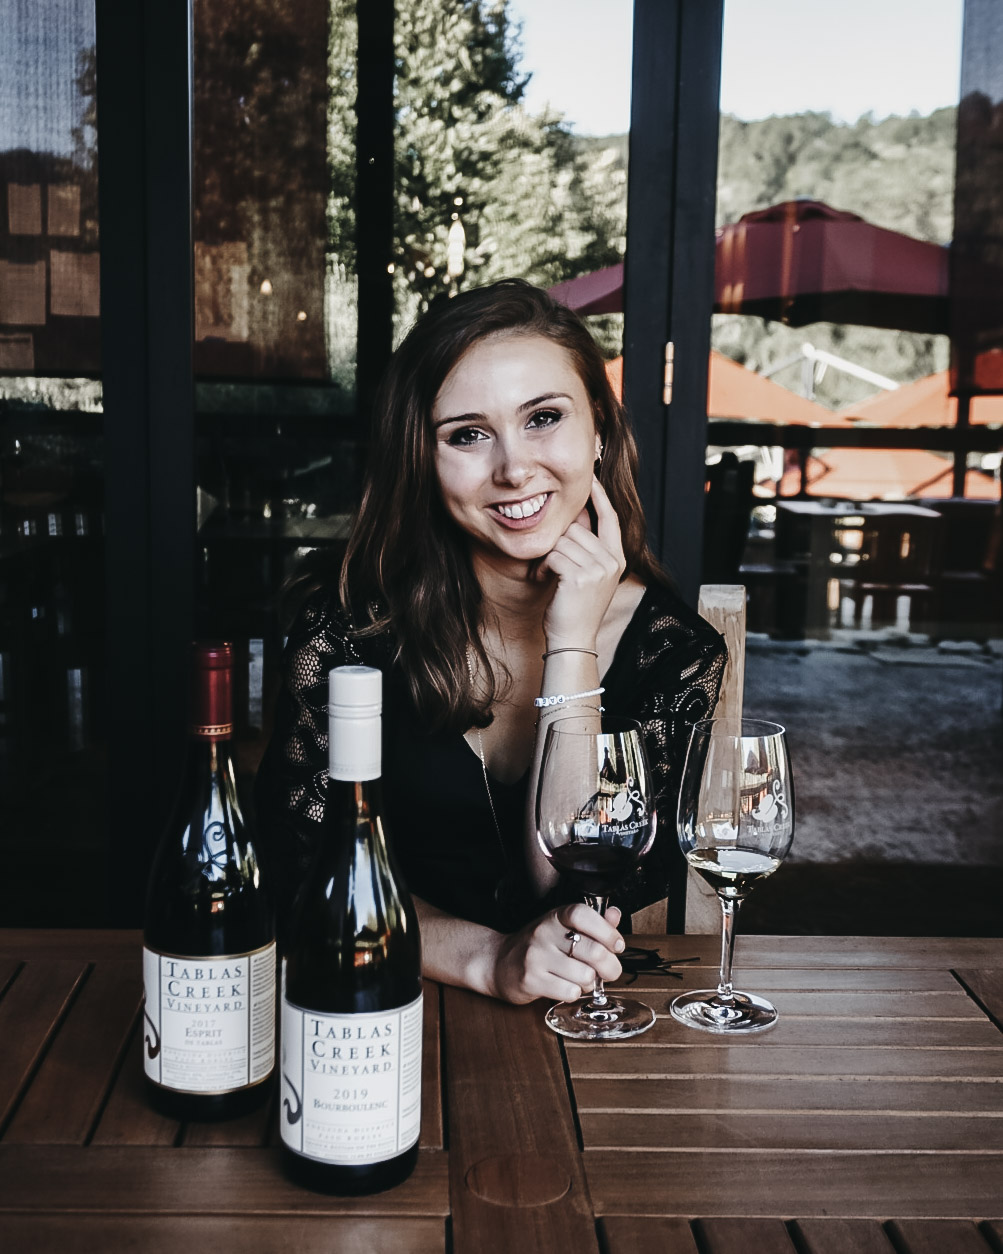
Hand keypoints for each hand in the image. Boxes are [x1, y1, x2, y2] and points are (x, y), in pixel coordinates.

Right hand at [491, 903, 623, 1004]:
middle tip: (608, 971)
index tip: (617, 944)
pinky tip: (565, 987)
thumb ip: (592, 923)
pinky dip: (574, 994)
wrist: (498, 962)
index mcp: (556, 916)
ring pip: (585, 976)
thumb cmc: (537, 945)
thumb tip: (615, 915)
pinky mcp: (531, 980)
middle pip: (594, 951)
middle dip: (610, 967)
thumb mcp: (562, 927)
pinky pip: (569, 993)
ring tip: (580, 979)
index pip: (584, 914)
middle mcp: (545, 933)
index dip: (607, 931)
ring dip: (589, 983)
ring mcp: (536, 957)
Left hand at [535, 476, 625, 650]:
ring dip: (548, 557)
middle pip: (577, 528)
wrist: (573, 640)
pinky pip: (553, 555)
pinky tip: (543, 580)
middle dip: (558, 543)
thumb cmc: (575, 607)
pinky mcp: (579, 576)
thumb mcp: (589, 575)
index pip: (610, 517)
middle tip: (552, 564)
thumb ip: (587, 548)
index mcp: (618, 558)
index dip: (599, 496)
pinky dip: (542, 567)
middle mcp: (611, 561)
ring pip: (562, 541)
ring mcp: (598, 569)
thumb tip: (577, 516)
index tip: (590, 478)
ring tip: (548, 576)